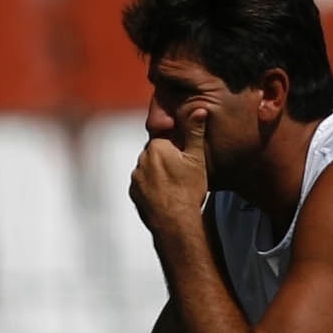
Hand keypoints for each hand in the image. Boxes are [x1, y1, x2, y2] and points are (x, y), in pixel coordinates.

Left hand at [130, 107, 209, 236]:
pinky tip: (166, 193)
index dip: (176, 145)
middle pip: (156, 152)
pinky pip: (143, 183)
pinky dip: (152, 186)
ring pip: (149, 168)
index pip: (165, 137)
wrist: (175, 222)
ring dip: (159, 172)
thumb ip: (195, 132)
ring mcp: (136, 177)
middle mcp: (142, 159)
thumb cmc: (188, 191)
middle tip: (182, 171)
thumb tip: (198, 110)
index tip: (184, 154)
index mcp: (156, 147)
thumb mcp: (197, 159)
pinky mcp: (134, 192)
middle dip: (167, 158)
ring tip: (175, 184)